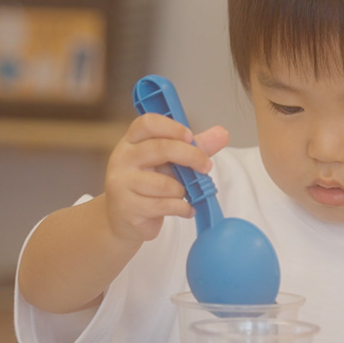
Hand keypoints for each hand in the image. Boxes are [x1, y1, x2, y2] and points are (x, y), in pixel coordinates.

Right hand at [104, 113, 228, 242]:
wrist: (125, 219)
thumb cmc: (150, 186)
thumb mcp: (171, 162)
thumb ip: (195, 147)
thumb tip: (222, 133)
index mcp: (132, 141)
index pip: (147, 123)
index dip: (171, 127)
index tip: (190, 137)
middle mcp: (122, 158)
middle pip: (160, 148)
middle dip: (191, 156)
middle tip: (206, 167)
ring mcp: (121, 183)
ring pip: (164, 183)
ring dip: (182, 191)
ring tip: (183, 195)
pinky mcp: (127, 207)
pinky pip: (164, 205)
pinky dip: (182, 208)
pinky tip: (185, 210)